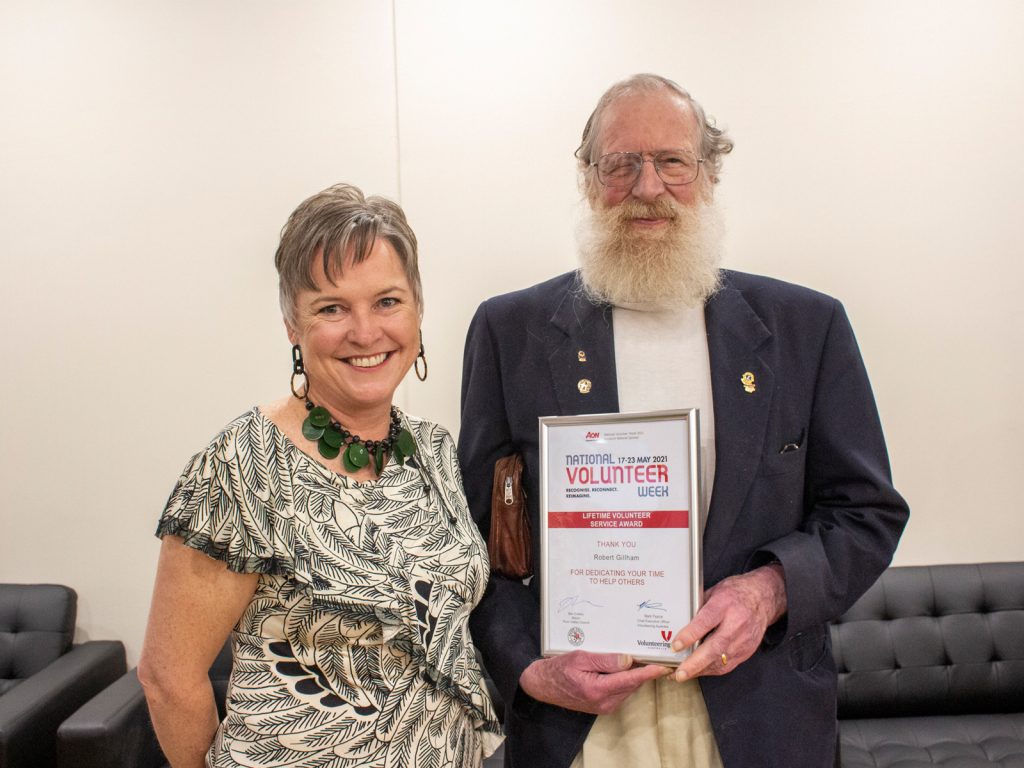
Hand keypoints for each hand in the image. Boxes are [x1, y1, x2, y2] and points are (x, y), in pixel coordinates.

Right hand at [519, 651, 670, 714]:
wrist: (544, 685)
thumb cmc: (559, 669)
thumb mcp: (580, 658)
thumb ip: (605, 660)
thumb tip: (628, 660)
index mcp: (598, 690)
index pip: (631, 680)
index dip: (649, 672)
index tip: (664, 666)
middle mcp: (605, 702)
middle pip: (632, 684)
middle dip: (643, 670)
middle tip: (653, 653)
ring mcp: (605, 706)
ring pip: (628, 687)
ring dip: (634, 674)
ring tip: (639, 656)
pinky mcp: (604, 706)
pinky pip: (621, 691)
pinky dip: (625, 680)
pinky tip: (623, 667)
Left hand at [671, 564, 785, 680]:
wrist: (763, 598)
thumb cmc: (735, 593)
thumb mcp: (713, 592)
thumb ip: (698, 608)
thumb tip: (678, 624)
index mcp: (725, 605)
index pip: (706, 622)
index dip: (690, 635)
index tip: (675, 646)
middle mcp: (736, 624)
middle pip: (714, 647)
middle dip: (694, 663)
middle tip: (678, 673)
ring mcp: (743, 640)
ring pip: (720, 661)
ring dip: (699, 671)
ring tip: (680, 674)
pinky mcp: (747, 651)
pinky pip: (727, 665)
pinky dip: (710, 670)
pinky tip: (697, 671)